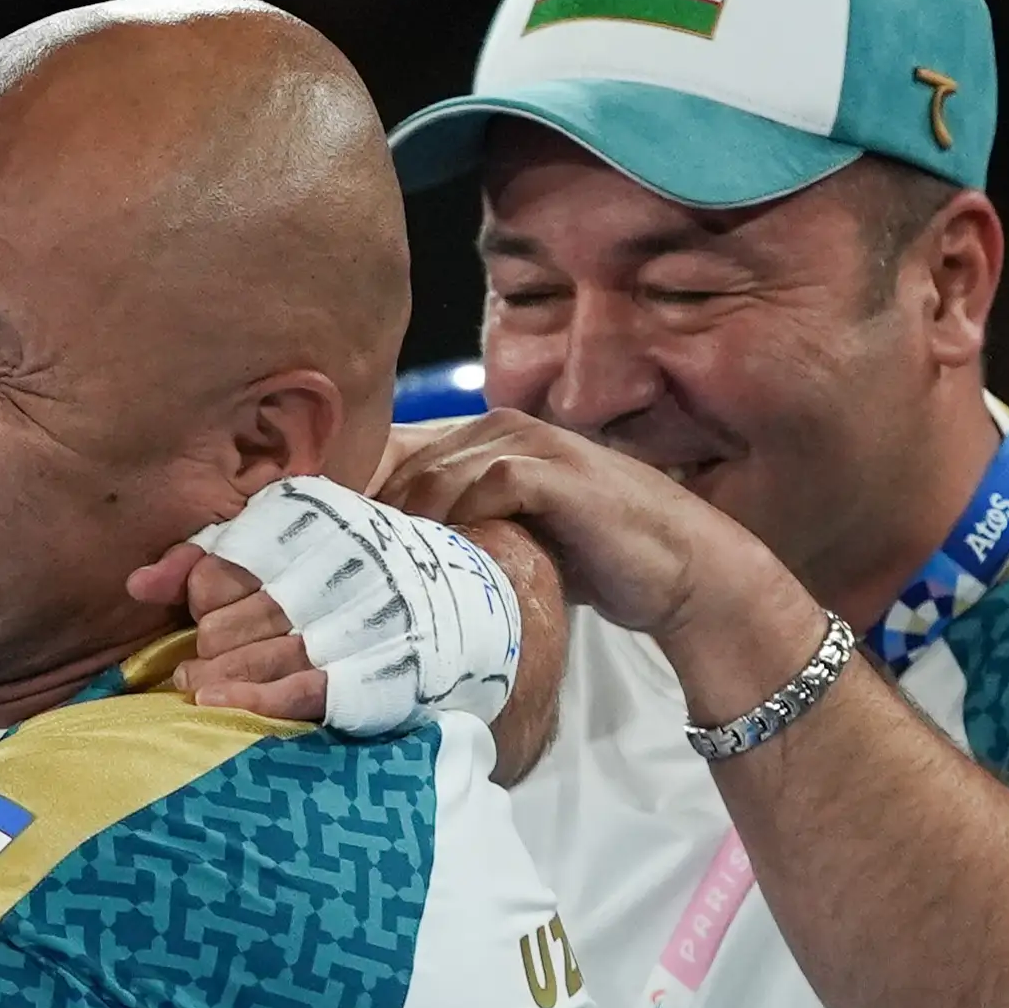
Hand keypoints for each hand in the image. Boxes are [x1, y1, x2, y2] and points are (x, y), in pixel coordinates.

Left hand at [129, 475, 519, 729]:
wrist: (468, 604)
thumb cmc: (354, 574)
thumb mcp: (290, 543)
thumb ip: (209, 555)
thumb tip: (139, 583)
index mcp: (318, 522)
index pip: (231, 563)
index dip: (205, 595)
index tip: (201, 614)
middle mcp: (346, 565)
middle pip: (245, 615)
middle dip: (212, 646)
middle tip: (189, 668)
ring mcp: (370, 617)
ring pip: (272, 653)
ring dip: (225, 677)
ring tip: (196, 688)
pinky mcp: (387, 668)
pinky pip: (312, 688)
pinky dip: (263, 699)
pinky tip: (224, 705)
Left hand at [376, 412, 770, 644]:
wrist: (678, 570)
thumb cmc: (590, 558)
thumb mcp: (505, 540)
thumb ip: (452, 531)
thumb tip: (372, 562)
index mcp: (477, 438)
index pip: (388, 454)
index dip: (353, 500)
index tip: (329, 553)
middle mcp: (497, 427)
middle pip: (399, 465)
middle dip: (371, 522)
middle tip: (351, 577)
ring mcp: (527, 443)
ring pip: (432, 477)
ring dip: (410, 530)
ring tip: (391, 581)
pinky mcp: (552, 470)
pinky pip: (482, 488)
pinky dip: (460, 526)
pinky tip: (450, 569)